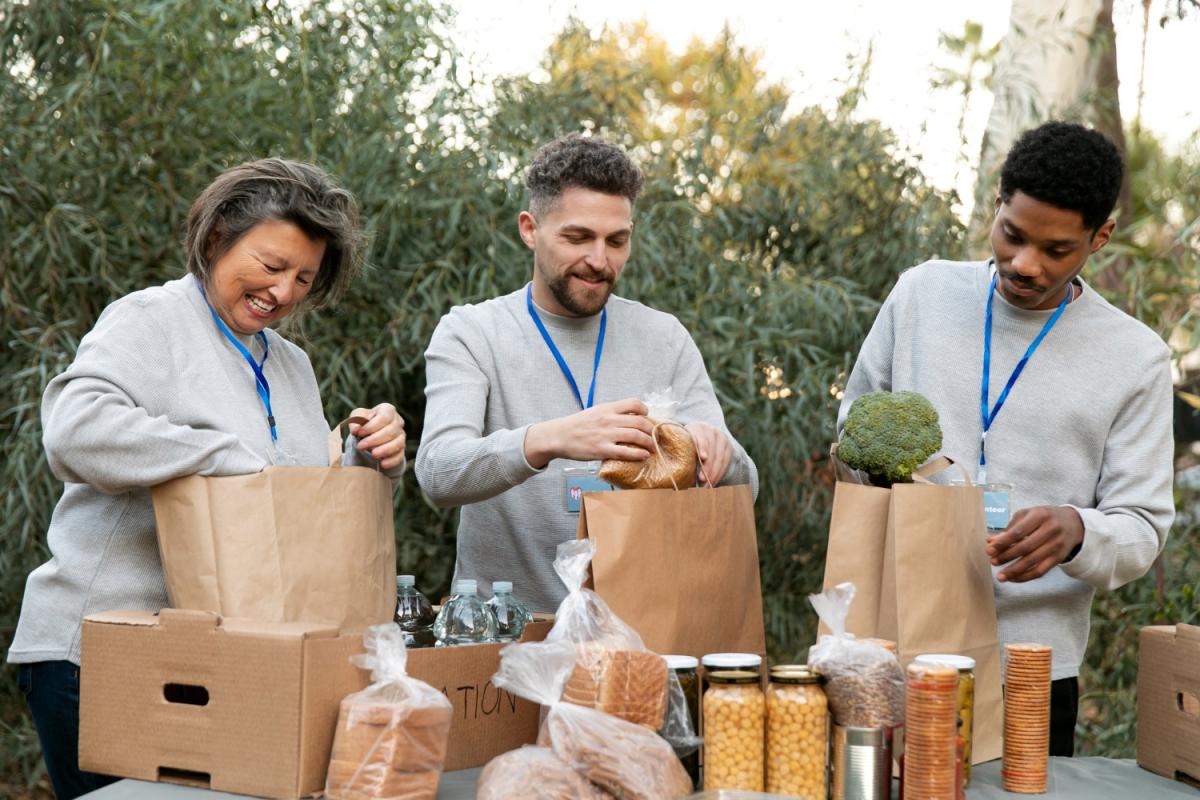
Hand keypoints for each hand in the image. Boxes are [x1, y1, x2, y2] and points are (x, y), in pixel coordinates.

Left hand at [348, 403, 405, 469]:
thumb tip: (355, 430)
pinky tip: (382, 464)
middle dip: (375, 440)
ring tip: (372, 455)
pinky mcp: (401, 449)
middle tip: (360, 446)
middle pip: (391, 431)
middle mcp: (398, 422)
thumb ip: (355, 420)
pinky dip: (392, 460)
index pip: (384, 417)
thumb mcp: (357, 417)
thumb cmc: (365, 422)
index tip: (359, 433)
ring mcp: (401, 436)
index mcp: (388, 410)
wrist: (371, 435)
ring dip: (385, 450)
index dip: (371, 426)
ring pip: (398, 443)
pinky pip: (400, 455)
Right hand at [523, 398, 654, 468]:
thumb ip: (612, 413)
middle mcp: (609, 419)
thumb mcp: (595, 412)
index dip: (645, 410)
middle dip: (652, 430)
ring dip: (649, 443)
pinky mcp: (602, 450)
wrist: (559, 436)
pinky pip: (626, 452)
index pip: (633, 403)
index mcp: (607, 408)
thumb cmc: (578, 425)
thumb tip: (630, 417)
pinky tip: (644, 456)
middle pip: (640, 422)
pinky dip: (639, 454)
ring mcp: (606, 435)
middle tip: (654, 436)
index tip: (647, 416)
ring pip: (636, 436)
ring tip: (652, 447)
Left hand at [685, 421, 731, 486]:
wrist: (704, 435)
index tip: (703, 457)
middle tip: (702, 480)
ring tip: (706, 486)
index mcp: (698, 428)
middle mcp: (711, 431)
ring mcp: (722, 439)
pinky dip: (719, 474)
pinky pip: (725, 462)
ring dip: (713, 473)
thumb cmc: (688, 443)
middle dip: (707, 467)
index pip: (701, 437)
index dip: (702, 447)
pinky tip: (713, 483)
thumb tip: (674, 467)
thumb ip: (682, 451)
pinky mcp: (728, 448)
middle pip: (711, 450)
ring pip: (720, 457)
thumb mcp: (684, 443)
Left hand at [986, 505, 1084, 582]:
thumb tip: (990, 542)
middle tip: (992, 562)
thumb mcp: (1027, 516)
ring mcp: (1056, 544)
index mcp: (1039, 515)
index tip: (989, 550)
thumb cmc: (1043, 518)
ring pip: (1032, 561)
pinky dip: (1026, 576)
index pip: (1018, 532)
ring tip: (1000, 576)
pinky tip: (1013, 578)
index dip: (1002, 543)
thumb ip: (1009, 528)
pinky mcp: (1059, 557)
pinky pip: (1041, 571)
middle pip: (1025, 547)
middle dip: (1006, 557)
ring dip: (1014, 571)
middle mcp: (1050, 529)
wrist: (1073, 523)